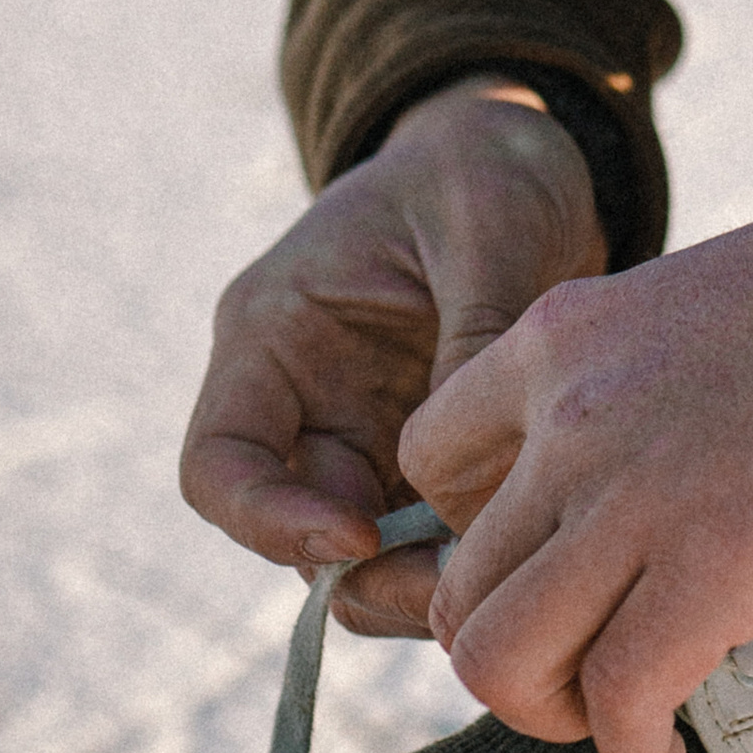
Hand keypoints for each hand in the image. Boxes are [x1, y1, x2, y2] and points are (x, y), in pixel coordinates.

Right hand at [180, 77, 608, 635]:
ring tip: (506, 573)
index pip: (220, 465)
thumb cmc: (488, 170)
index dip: (268, 522)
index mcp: (274, 335)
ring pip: (363, 562)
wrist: (529, 164)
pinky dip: (468, 564)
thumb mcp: (488, 223)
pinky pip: (427, 546)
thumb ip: (474, 333)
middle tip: (460, 588)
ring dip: (423, 584)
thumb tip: (465, 464)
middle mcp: (304, 404)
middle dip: (371, 577)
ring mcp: (364, 441)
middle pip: (296, 537)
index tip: (360, 536)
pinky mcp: (426, 464)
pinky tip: (533, 553)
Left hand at [401, 111, 752, 752]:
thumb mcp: (697, 309)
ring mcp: (630, 493)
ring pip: (496, 660)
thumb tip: (662, 486)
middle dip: (513, 658)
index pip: (429, 468)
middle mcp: (564, 417)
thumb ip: (643, 393)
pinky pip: (617, 699)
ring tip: (620, 723)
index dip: (479, 548)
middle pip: (452, 588)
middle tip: (590, 677)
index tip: (556, 580)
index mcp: (556, 341)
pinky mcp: (714, 564)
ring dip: (550, 718)